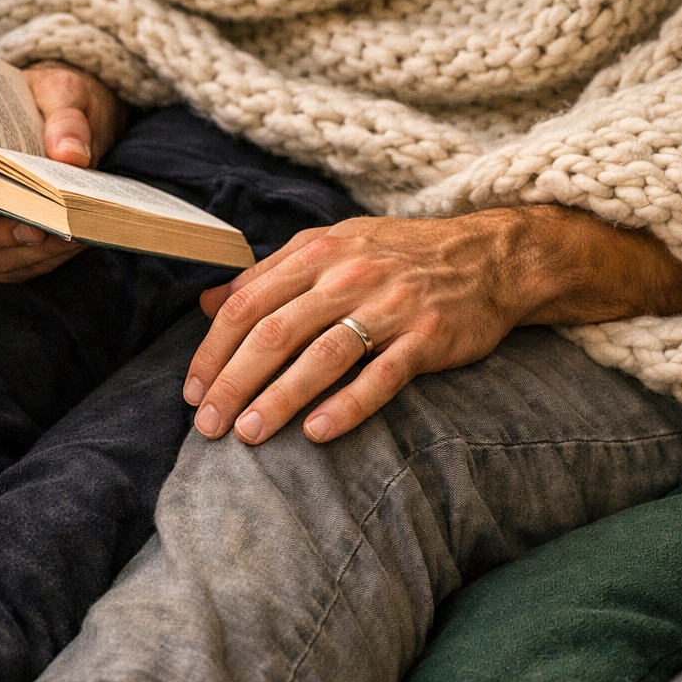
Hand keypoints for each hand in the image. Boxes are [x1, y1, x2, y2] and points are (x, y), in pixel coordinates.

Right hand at [0, 61, 122, 282]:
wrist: (69, 121)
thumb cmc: (50, 100)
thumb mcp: (61, 93)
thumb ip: (65, 119)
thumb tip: (71, 155)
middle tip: (34, 228)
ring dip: (21, 252)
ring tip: (63, 235)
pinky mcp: (1, 249)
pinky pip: (12, 268)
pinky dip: (42, 260)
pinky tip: (72, 244)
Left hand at [183, 206, 681, 445]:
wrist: (488, 255)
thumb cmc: (398, 255)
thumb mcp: (330, 246)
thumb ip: (269, 274)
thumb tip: (206, 302)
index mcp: (318, 253)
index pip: (247, 303)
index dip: (213, 350)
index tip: (193, 390)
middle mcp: (348, 275)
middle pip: (274, 333)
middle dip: (233, 382)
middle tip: (208, 425)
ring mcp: (389, 306)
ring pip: (321, 356)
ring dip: (279, 399)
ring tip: (248, 435)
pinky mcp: (426, 338)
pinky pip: (381, 376)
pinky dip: (347, 405)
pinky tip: (318, 433)